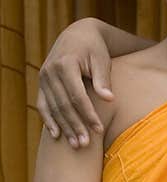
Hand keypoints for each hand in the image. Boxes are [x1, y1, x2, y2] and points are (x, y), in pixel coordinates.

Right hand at [37, 20, 113, 147]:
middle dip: (75, 126)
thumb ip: (103, 79)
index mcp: (66, 64)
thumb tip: (109, 99)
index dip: (88, 114)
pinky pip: (42, 105)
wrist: (77, 35)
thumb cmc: (94, 49)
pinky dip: (48, 120)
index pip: (77, 95)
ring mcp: (44, 78)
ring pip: (52, 108)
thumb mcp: (101, 60)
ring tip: (76, 145)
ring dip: (64, 128)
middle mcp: (50, 71)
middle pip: (63, 105)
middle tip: (85, 145)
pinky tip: (56, 136)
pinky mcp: (42, 83)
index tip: (99, 130)